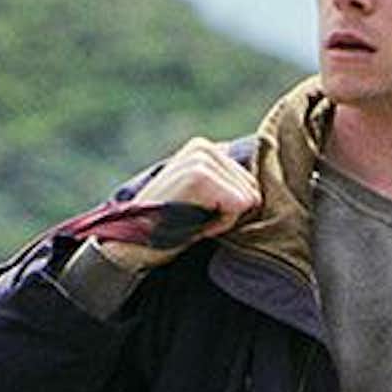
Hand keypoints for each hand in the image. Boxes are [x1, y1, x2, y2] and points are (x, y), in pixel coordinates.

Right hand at [96, 138, 260, 271]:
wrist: (131, 245)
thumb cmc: (170, 227)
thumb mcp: (201, 197)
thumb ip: (225, 184)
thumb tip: (261, 190)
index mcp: (205, 148)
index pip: (251, 182)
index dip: (230, 208)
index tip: (199, 213)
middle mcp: (204, 146)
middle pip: (254, 189)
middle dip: (229, 213)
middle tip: (195, 218)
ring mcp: (201, 158)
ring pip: (249, 198)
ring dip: (224, 219)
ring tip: (192, 219)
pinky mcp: (200, 175)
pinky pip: (239, 205)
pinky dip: (220, 223)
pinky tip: (194, 223)